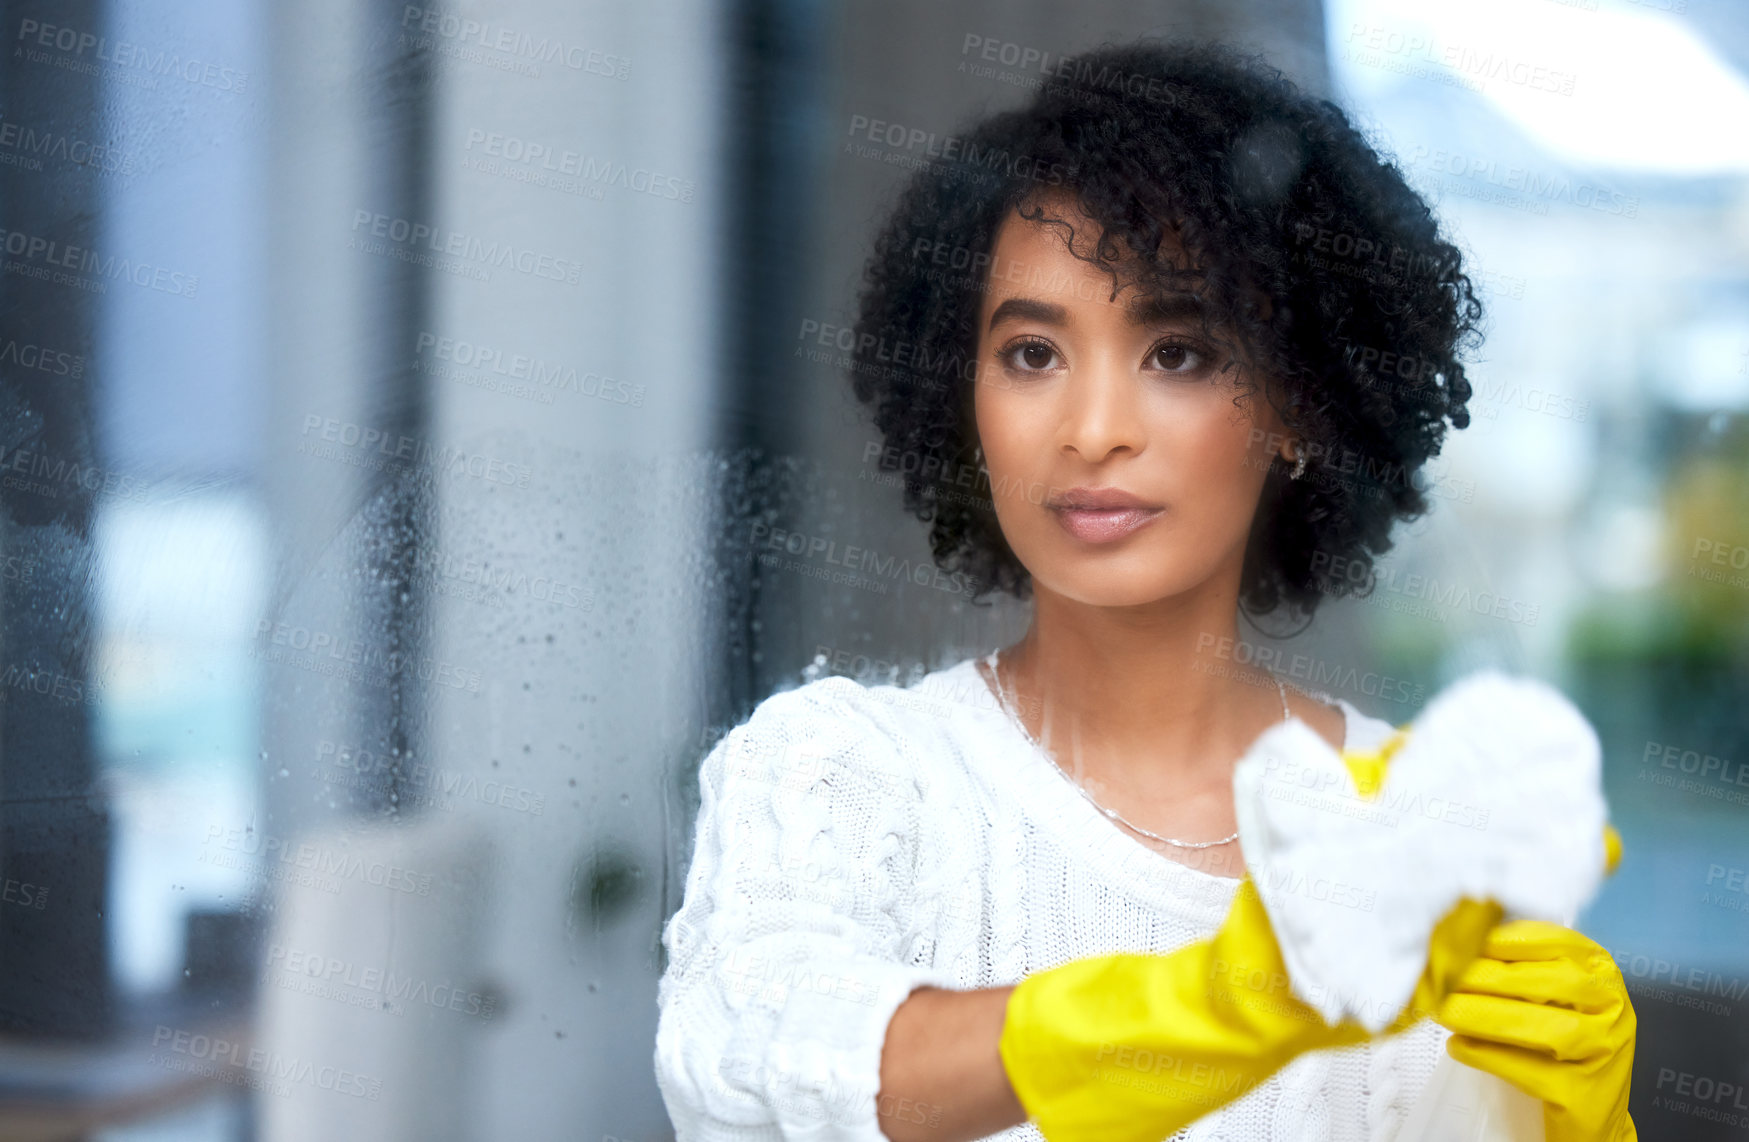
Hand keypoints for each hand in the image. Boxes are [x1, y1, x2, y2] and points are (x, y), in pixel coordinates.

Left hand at [1434, 920, 1636, 1141]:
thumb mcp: (1549, 994)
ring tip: (1445, 1011)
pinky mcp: (1585, 1096)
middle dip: (1494, 978)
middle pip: (1557, 984)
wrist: (1588, 1107)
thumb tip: (1459, 946)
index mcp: (1602, 973)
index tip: (1469, 938)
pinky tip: (1457, 1046)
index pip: (1562, 944)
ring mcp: (1605, 1053)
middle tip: (1446, 977)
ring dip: (1489, 1017)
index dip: (1513, 939)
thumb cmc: (1559, 1038)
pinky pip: (1535, 1073)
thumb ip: (1517, 967)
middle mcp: (1612, 1009)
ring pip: (1550, 1030)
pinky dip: (1491, 1057)